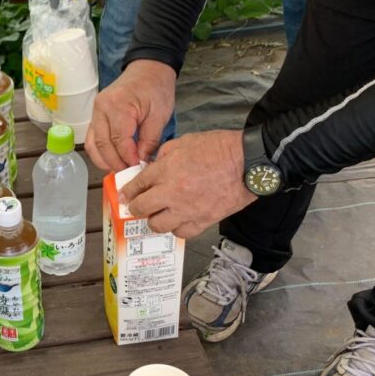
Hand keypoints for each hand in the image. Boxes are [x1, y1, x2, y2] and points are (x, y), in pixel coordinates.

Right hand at [86, 60, 176, 172]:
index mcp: (118, 106)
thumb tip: (140, 162)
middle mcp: (101, 109)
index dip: (127, 158)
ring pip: (92, 144)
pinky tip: (111, 160)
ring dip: (103, 160)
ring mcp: (95, 112)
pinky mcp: (95, 116)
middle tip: (127, 174)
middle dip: (114, 163)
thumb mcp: (160, 115)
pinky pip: (92, 138)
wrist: (148, 69)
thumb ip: (149, 140)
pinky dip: (99, 152)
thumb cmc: (156, 89)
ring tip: (118, 170)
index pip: (119, 140)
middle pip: (102, 144)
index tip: (137, 168)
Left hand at [120, 129, 257, 238]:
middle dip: (135, 208)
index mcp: (165, 170)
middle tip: (137, 206)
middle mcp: (171, 193)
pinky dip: (177, 229)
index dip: (127, 191)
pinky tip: (178, 221)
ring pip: (157, 225)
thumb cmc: (219, 148)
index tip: (125, 195)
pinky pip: (181, 233)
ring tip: (158, 215)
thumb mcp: (185, 142)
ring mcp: (186, 210)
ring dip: (154, 221)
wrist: (249, 163)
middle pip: (141, 209)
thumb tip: (154, 166)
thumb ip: (165, 155)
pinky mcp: (203, 221)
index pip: (136, 185)